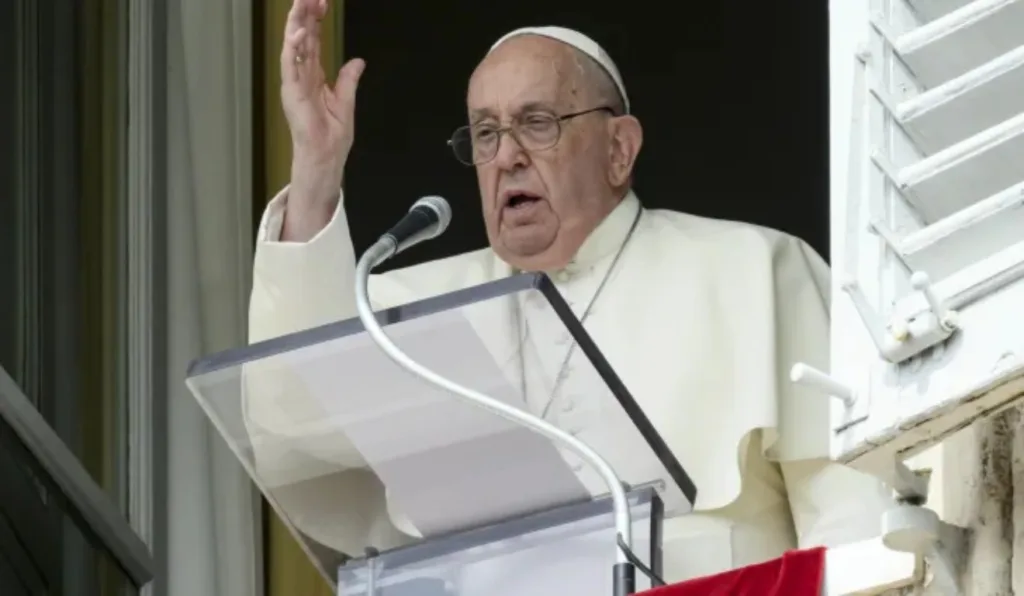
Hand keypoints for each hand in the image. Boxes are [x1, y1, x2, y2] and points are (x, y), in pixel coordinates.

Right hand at [280, 0, 364, 237]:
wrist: (326, 157)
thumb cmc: (332, 136)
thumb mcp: (346, 102)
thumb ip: (348, 80)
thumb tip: (357, 62)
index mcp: (313, 76)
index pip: (313, 41)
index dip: (316, 20)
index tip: (322, 1)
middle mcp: (301, 76)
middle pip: (302, 38)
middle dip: (304, 14)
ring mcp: (295, 83)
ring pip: (293, 46)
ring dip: (296, 23)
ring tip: (301, 3)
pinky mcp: (292, 93)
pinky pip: (291, 66)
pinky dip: (294, 48)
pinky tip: (300, 32)